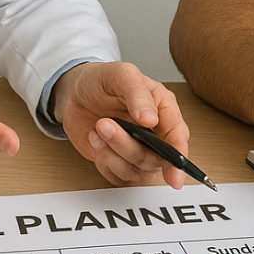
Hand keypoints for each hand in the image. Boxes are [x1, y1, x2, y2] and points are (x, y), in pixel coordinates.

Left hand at [54, 62, 190, 189]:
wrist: (76, 93)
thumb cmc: (102, 81)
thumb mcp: (122, 75)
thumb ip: (138, 94)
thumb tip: (151, 119)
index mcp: (164, 109)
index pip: (178, 137)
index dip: (178, 157)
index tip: (173, 175)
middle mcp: (155, 133)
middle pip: (154, 158)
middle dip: (126, 146)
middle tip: (104, 124)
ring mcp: (138, 150)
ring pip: (134, 170)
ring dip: (111, 153)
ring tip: (98, 129)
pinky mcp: (120, 163)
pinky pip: (117, 177)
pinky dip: (103, 162)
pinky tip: (96, 141)